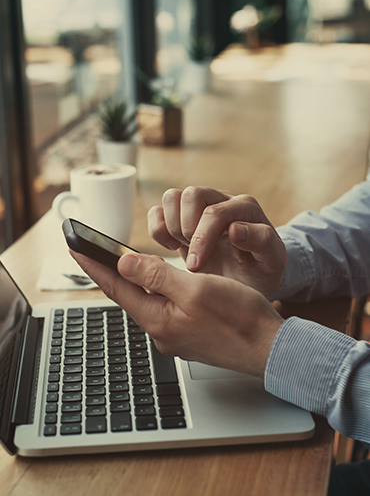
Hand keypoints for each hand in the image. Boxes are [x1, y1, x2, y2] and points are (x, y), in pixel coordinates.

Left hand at [71, 251, 283, 376]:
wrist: (267, 347)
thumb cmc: (239, 318)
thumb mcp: (196, 289)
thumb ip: (157, 276)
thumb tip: (123, 264)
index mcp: (158, 319)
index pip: (116, 288)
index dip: (94, 265)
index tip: (75, 247)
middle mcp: (161, 330)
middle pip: (127, 296)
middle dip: (108, 272)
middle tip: (91, 252)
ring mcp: (175, 334)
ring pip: (145, 301)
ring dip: (131, 281)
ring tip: (118, 263)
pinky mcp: (188, 333)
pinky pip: (162, 307)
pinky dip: (153, 290)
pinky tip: (156, 284)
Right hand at [147, 187, 286, 295]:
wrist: (248, 280)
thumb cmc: (260, 271)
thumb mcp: (272, 262)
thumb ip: (262, 242)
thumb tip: (235, 228)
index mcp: (246, 208)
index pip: (215, 212)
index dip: (202, 238)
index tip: (198, 266)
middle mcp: (222, 200)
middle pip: (191, 194)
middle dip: (187, 229)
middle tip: (195, 256)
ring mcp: (200, 207)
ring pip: (172, 197)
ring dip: (172, 226)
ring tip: (184, 248)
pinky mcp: (182, 218)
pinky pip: (158, 210)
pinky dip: (158, 228)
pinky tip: (171, 246)